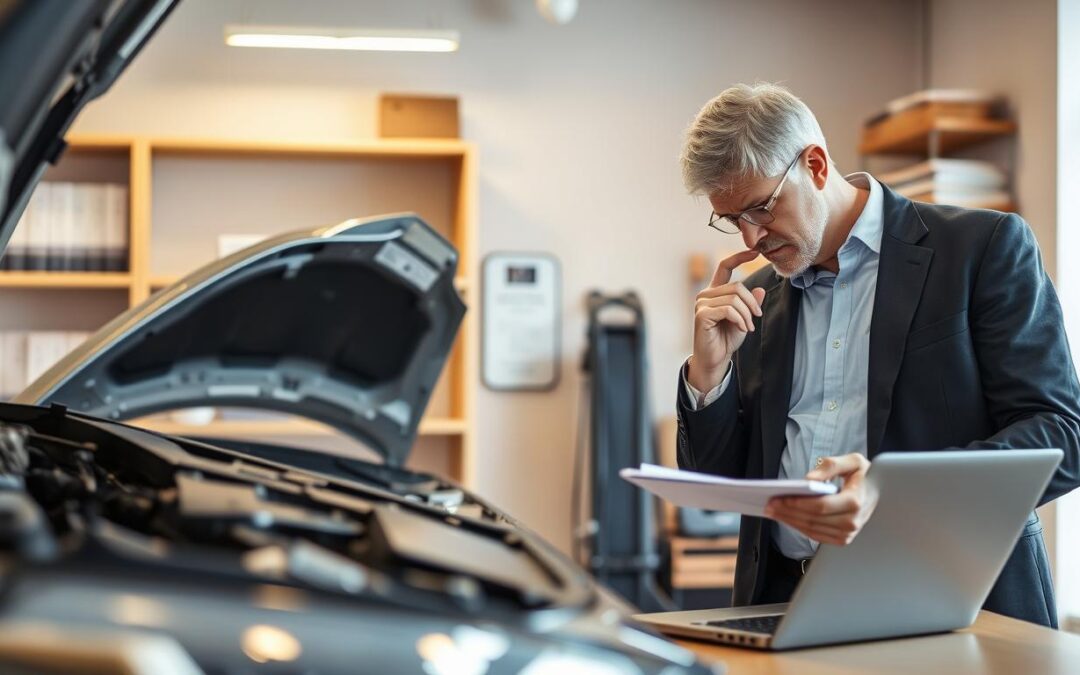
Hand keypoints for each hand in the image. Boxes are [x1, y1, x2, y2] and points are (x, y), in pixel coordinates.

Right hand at [687, 250, 766, 391]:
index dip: (739, 257)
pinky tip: (743, 329)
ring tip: (748, 327)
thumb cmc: (726, 339)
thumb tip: (760, 289)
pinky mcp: (702, 314)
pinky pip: (729, 310)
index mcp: (715, 292)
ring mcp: (702, 304)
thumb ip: (750, 304)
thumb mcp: (744, 318)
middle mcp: (706, 294)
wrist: (716, 359)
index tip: (755, 251)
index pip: (724, 267)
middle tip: (757, 317)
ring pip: (735, 299)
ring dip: (747, 315)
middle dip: (751, 303)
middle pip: (737, 286)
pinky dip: (740, 319)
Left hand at [764, 453, 877, 545]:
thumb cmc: (864, 475)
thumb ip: (830, 466)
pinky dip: (799, 527)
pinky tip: (787, 518)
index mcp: (855, 501)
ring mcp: (848, 533)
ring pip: (811, 530)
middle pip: (812, 519)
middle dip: (787, 512)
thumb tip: (809, 479)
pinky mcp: (843, 539)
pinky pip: (816, 535)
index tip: (779, 498)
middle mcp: (853, 521)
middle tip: (769, 505)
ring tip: (773, 511)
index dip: (797, 503)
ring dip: (790, 521)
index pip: (820, 506)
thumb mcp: (852, 461)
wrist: (879, 492)